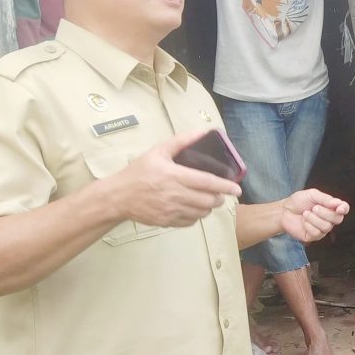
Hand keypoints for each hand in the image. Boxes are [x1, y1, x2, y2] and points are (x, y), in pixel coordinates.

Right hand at [109, 130, 240, 227]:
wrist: (117, 197)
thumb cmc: (139, 172)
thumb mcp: (158, 152)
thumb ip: (181, 141)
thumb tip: (203, 132)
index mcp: (174, 176)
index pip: (207, 182)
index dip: (225, 186)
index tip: (237, 189)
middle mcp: (175, 195)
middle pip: (208, 200)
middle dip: (218, 197)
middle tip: (219, 193)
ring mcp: (171, 211)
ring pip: (201, 213)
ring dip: (208, 207)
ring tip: (207, 199)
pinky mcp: (167, 222)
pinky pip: (190, 222)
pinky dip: (196, 216)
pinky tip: (193, 208)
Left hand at [281, 189, 349, 242]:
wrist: (284, 211)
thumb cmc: (298, 201)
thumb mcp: (312, 195)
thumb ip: (326, 199)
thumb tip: (338, 203)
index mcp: (331, 207)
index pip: (344, 208)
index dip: (344, 209)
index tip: (339, 208)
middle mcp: (329, 219)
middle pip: (338, 219)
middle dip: (325, 213)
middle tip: (314, 208)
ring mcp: (322, 229)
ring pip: (327, 227)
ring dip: (314, 219)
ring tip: (306, 214)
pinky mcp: (314, 236)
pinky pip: (317, 233)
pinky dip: (309, 225)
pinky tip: (304, 222)